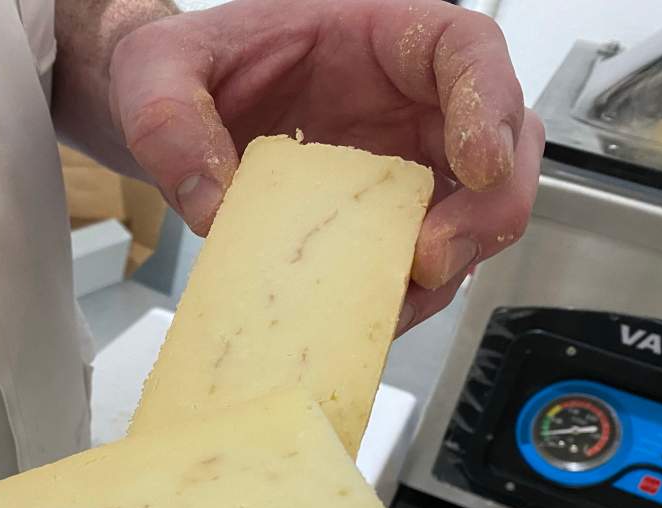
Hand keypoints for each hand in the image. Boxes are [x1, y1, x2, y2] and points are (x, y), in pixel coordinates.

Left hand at [108, 0, 543, 331]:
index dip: (491, 104)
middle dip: (489, 208)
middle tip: (433, 258)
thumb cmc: (185, 69)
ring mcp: (403, 167)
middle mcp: (409, 103)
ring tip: (394, 303)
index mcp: (380, 38)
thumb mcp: (157, 71)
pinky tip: (369, 315)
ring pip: (473, 215)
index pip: (467, 51)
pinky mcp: (381, 225)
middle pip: (504, 144)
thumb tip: (211, 201)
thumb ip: (170, 118)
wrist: (170, 117)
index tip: (478, 162)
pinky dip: (405, 295)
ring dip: (452, 265)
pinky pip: (418, 262)